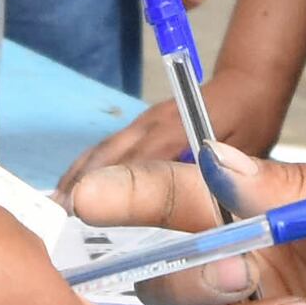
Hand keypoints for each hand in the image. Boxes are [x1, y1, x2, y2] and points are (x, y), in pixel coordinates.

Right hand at [63, 65, 288, 190]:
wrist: (247, 84)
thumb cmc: (250, 118)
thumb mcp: (245, 145)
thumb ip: (223, 169)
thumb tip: (199, 198)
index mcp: (178, 125)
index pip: (141, 157)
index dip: (114, 182)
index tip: (88, 209)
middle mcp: (153, 121)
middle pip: (111, 153)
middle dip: (86, 184)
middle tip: (60, 220)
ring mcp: (144, 121)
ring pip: (103, 149)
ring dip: (78, 176)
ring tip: (55, 209)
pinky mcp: (141, 126)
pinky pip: (107, 146)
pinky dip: (85, 166)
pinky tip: (70, 187)